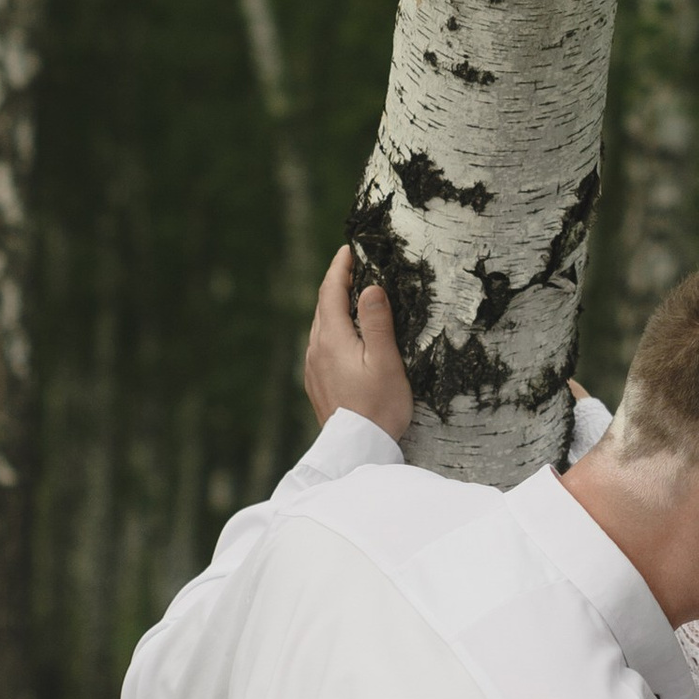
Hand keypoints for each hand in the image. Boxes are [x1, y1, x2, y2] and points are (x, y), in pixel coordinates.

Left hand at [304, 246, 412, 439]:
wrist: (357, 450)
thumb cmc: (379, 406)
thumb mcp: (385, 361)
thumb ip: (377, 322)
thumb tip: (370, 287)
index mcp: (332, 339)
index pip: (330, 292)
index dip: (339, 268)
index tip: (348, 249)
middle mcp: (316, 350)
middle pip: (323, 307)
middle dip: (336, 283)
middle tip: (353, 266)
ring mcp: (313, 368)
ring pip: (320, 326)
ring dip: (333, 307)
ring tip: (350, 296)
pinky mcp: (317, 383)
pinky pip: (320, 345)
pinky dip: (332, 329)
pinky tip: (345, 336)